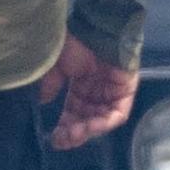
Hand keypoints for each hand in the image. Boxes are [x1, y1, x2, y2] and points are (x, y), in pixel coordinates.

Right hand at [39, 33, 139, 149]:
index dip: (64, 128)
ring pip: (100, 120)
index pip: (74, 114)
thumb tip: (43, 102)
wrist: (95, 30)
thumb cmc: (75, 44)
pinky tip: (89, 127)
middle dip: (74, 133)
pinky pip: (117, 114)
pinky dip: (104, 123)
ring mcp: (112, 93)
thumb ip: (51, 85)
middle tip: (62, 140)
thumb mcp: (56, 67)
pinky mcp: (127, 91)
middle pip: (87, 120)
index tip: (53, 138)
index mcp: (80, 87)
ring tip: (73, 135)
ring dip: (87, 131)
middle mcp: (97, 93)